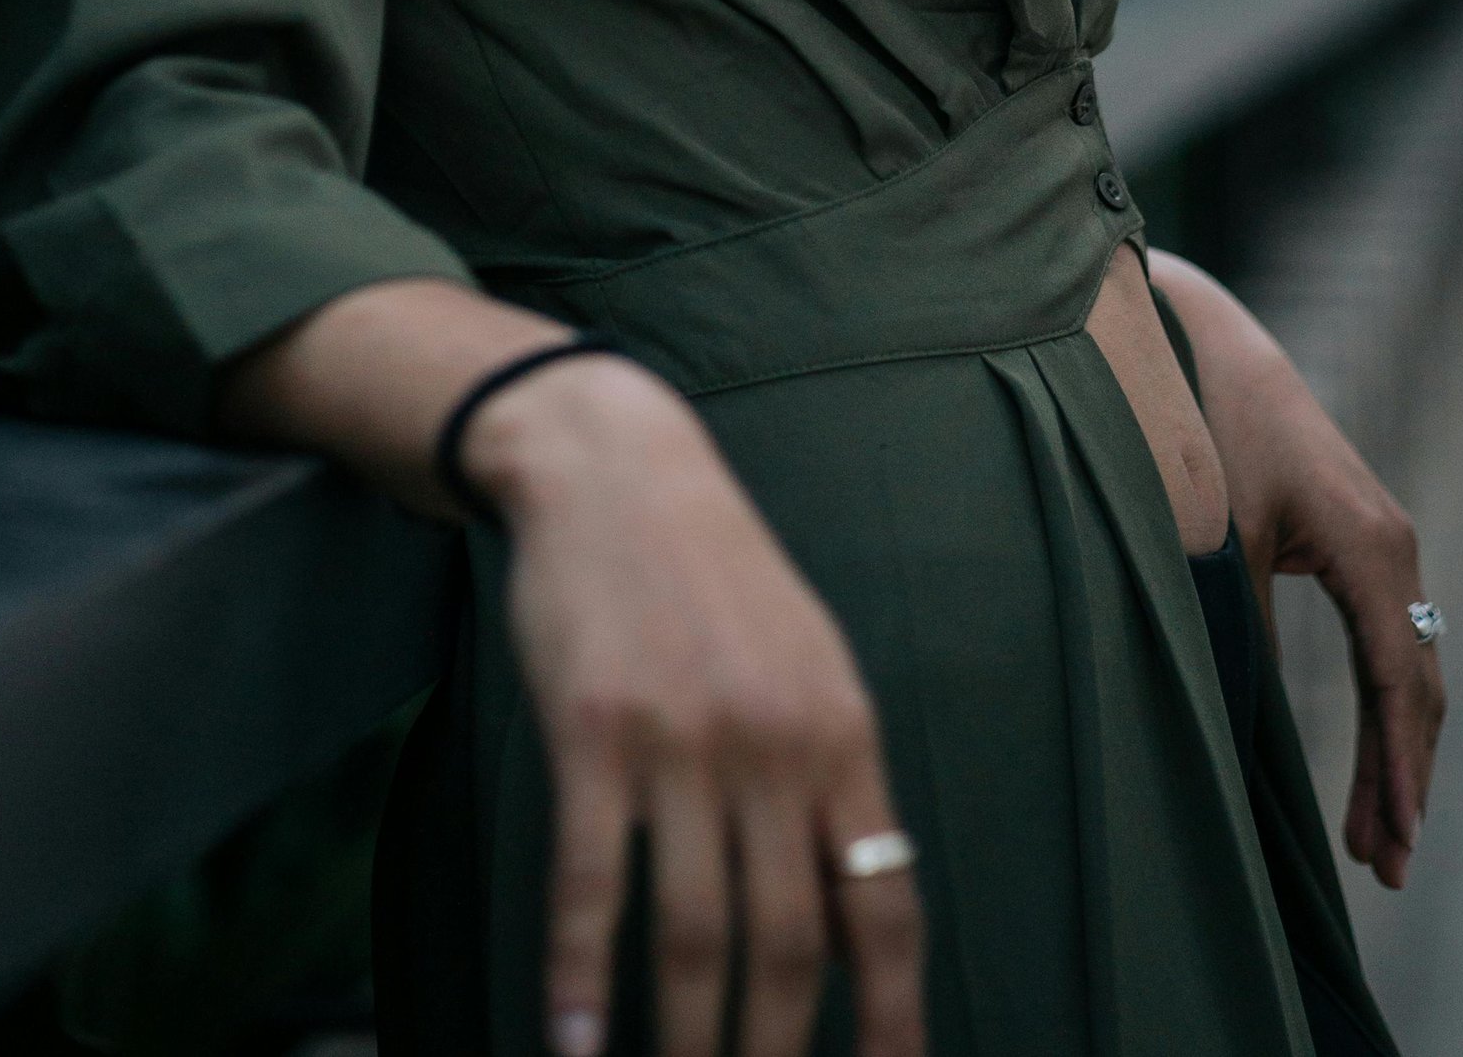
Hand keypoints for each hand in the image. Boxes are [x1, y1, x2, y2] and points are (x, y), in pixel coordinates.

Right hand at [463, 349, 926, 1056]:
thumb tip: (853, 904)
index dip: (890, 1015)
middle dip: (774, 1056)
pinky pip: (593, 881)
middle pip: (787, 945)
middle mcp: (773, 743)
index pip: (883, 904)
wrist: (612, 465)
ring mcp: (682, 738)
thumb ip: (830, 774)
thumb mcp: (805, 659)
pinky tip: (572, 1041)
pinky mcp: (593, 729)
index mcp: (840, 732)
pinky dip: (581, 974)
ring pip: (695, 934)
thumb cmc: (711, 573)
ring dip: (685, 1043)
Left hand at [1150, 253, 1444, 888]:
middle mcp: (1392, 547)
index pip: (1396, 683)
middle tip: (1386, 870)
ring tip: (1379, 844)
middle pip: (1415, 688)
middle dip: (1403, 782)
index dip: (1394, 768)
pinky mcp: (1356, 542)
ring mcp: (1382, 544)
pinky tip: (1374, 764)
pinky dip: (1385, 710)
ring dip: (1398, 755)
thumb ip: (1241, 625)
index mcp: (1368, 547)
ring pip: (1407, 671)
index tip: (1394, 841)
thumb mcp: (1217, 534)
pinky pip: (1387, 644)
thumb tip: (1245, 725)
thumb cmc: (1202, 427)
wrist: (1199, 338)